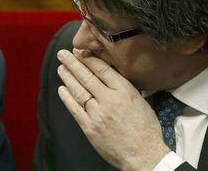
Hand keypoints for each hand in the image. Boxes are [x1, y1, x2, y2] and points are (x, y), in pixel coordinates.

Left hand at [57, 48, 169, 170]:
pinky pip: (75, 109)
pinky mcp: (90, 128)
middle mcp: (109, 100)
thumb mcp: (140, 100)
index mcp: (124, 91)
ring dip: (67, 78)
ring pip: (78, 91)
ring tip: (61, 68)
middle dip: (73, 63)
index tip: (79, 51)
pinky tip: (61, 89)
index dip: (88, 58)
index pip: (102, 69)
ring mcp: (97, 114)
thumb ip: (124, 87)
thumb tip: (109, 74)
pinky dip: (67, 98)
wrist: (144, 155)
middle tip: (62, 54)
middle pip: (87, 77)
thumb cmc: (146, 128)